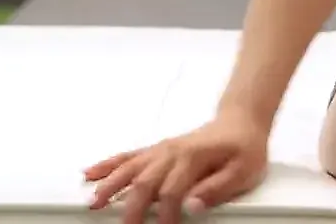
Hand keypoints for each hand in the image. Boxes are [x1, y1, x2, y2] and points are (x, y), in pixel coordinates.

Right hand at [83, 111, 270, 223]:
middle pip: (144, 182)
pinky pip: (128, 156)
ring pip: (129, 167)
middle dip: (131, 208)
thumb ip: (218, 189)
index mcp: (193, 157)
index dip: (165, 215)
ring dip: (110, 184)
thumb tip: (193, 205)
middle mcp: (172, 152)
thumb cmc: (244, 148)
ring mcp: (161, 150)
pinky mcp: (157, 150)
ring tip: (93, 202)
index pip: (172, 191)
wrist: (242, 122)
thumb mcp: (243, 171)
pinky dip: (108, 164)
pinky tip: (91, 173)